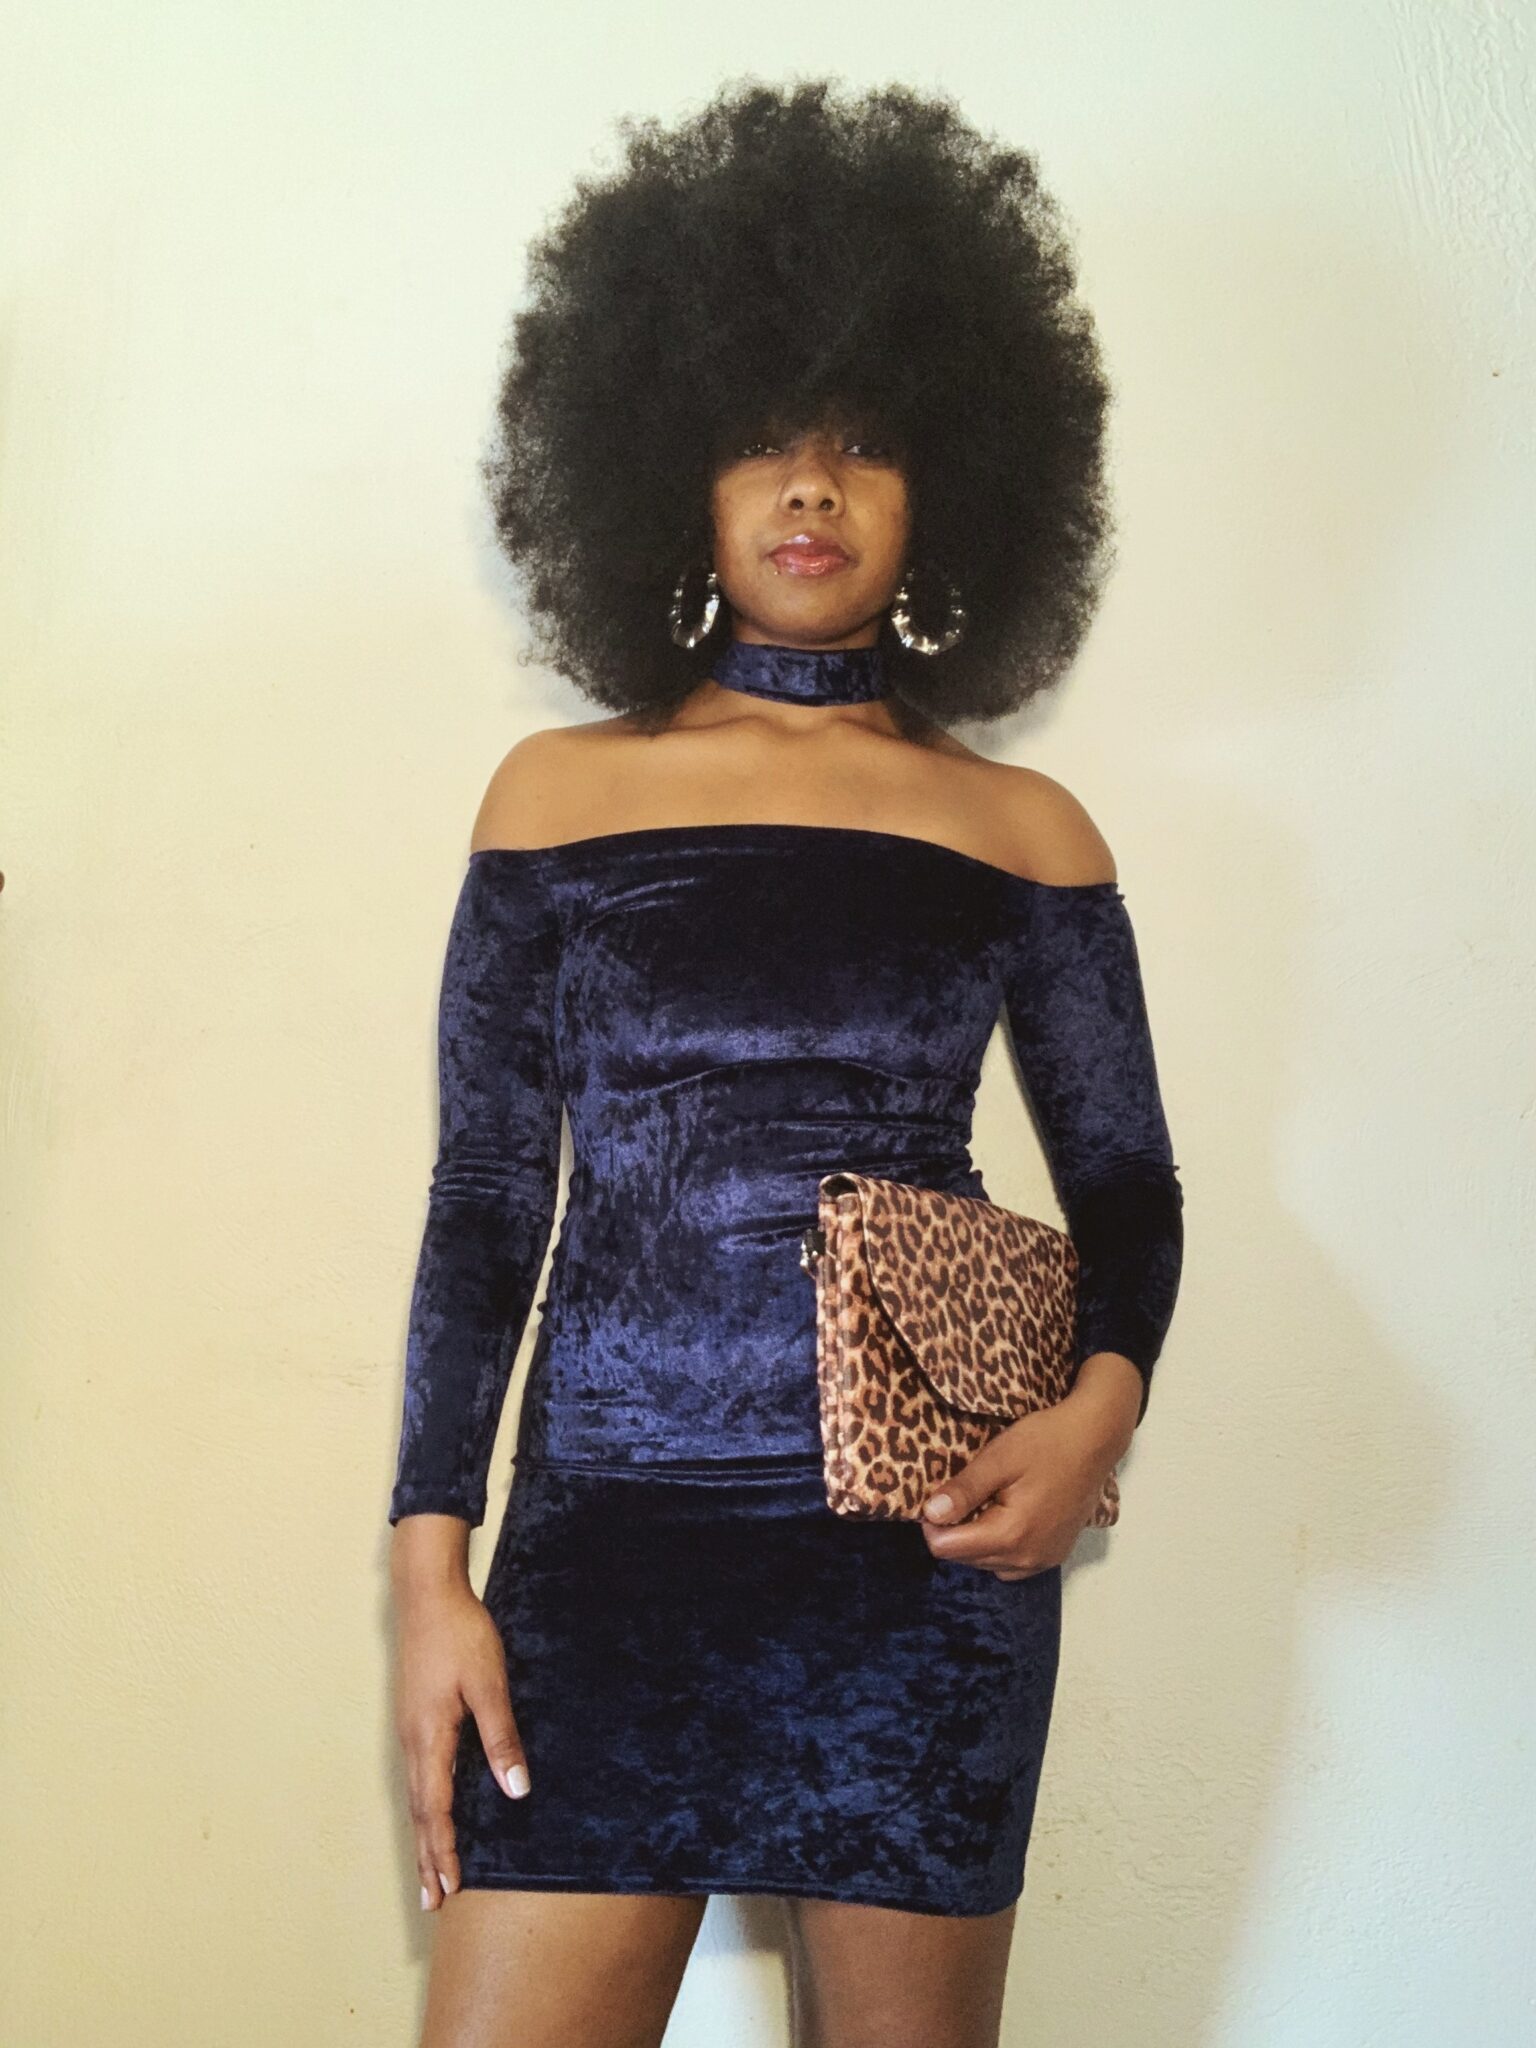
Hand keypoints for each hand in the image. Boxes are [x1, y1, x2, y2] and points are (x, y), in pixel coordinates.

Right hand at [391, 1573, 530, 1910]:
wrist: (426, 1593)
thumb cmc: (460, 1634)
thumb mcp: (489, 1684)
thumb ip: (501, 1737)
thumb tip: (516, 1790)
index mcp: (430, 1737)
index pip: (438, 1809)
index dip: (444, 1851)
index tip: (450, 1889)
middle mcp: (413, 1741)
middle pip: (420, 1812)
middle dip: (428, 1858)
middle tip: (433, 1903)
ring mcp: (410, 1729)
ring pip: (416, 1796)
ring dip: (424, 1837)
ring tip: (429, 1872)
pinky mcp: (414, 1717)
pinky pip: (418, 1776)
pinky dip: (424, 1807)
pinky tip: (431, 1812)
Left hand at [918, 1371, 1132, 1577]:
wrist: (1095, 1439)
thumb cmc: (1046, 1442)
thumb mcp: (998, 1458)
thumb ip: (964, 1491)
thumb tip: (930, 1515)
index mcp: (1010, 1535)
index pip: (948, 1548)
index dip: (933, 1523)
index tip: (940, 1495)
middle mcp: (1027, 1558)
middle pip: (967, 1559)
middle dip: (955, 1531)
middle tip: (962, 1493)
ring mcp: (1044, 1559)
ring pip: (989, 1563)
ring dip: (977, 1540)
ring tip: (984, 1503)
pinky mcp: (1055, 1553)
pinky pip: (1013, 1564)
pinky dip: (1000, 1548)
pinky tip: (1005, 1518)